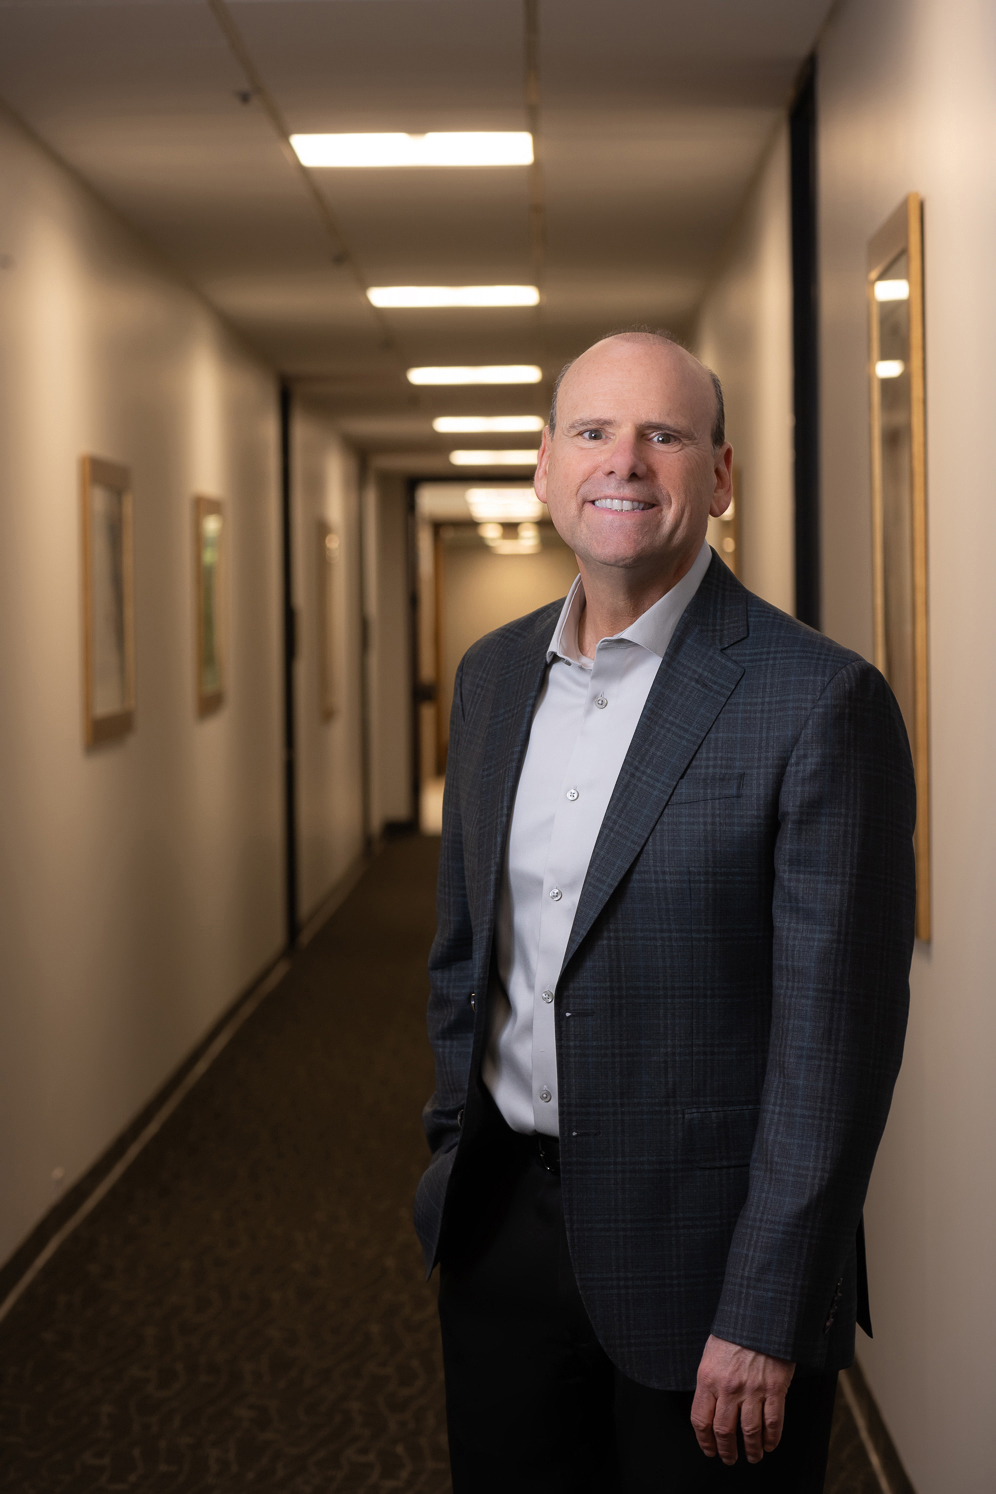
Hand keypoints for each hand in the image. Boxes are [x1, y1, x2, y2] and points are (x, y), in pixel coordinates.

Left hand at [690, 1334, 794, 1465]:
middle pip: (724, 1431)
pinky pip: (772, 1422)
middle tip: (730, 1458)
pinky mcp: (774, 1388)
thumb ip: (710, 1381)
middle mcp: (728, 1388)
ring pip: (749, 1432)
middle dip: (727, 1450)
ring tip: (753, 1456)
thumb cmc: (734, 1332)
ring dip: (751, 1449)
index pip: (700, 1420)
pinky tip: (769, 1444)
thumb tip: (710, 1407)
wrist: (760, 1316)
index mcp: (708, 1378)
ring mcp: (752, 1390)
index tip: (709, 1450)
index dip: (704, 1441)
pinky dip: (771, 1438)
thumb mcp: (711, 1353)